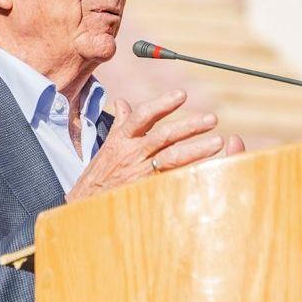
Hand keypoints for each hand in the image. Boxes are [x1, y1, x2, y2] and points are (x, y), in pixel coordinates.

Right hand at [65, 89, 241, 202]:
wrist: (84, 207)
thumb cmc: (98, 175)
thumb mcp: (107, 147)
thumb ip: (120, 124)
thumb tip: (123, 103)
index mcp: (123, 139)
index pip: (143, 116)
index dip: (162, 104)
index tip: (181, 94)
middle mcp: (132, 154)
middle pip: (164, 135)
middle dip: (190, 126)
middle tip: (212, 120)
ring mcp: (140, 174)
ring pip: (172, 158)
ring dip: (196, 150)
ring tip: (218, 143)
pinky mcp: (146, 192)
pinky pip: (170, 181)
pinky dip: (188, 176)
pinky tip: (207, 173)